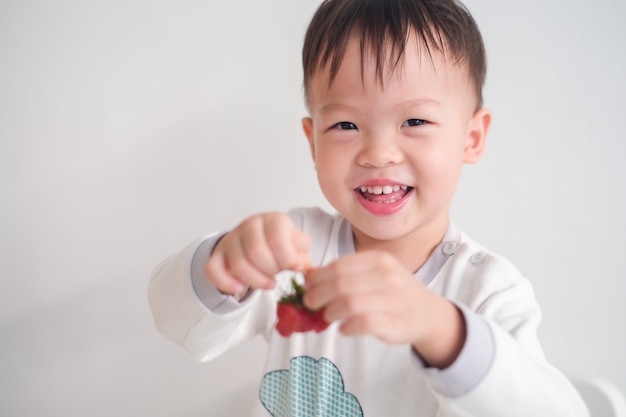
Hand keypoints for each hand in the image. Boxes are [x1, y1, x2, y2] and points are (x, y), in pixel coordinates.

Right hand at [205, 212, 310, 294]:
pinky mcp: (217, 254)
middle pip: (256, 252)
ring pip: (237, 264)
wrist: (260, 239)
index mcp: (273, 219)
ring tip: (267, 283)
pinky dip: (226, 282)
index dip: (287, 259)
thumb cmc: (281, 243)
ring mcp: (231, 239)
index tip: (294, 268)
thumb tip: (301, 266)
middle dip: (271, 271)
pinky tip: (240, 288)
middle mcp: (250, 225)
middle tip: (277, 274)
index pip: (276, 239)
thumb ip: (302, 253)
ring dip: (255, 281)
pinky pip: (213, 269)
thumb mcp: (298, 244)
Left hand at [303, 250, 464, 367]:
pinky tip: (344, 328)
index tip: (307, 286)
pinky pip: (361, 324)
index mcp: (379, 260)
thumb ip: (345, 272)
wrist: (427, 313)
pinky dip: (346, 328)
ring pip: (348, 303)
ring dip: (330, 312)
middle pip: (340, 284)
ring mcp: (392, 299)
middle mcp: (387, 276)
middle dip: (318, 295)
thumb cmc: (393, 292)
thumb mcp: (374, 273)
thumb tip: (309, 276)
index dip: (318, 277)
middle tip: (310, 303)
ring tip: (328, 316)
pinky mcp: (394, 322)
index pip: (339, 265)